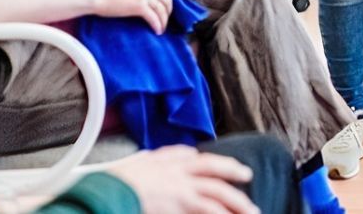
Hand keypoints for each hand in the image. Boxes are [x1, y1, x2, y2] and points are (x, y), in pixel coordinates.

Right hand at [92, 0, 172, 33]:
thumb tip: (151, 1)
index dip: (165, 2)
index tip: (162, 11)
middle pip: (166, 0)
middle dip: (167, 12)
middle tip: (163, 21)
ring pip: (162, 11)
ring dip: (163, 22)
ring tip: (160, 29)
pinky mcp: (140, 6)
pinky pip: (155, 19)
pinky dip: (157, 26)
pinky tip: (156, 31)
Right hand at [109, 146, 257, 213]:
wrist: (110, 191)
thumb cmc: (114, 183)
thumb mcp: (130, 167)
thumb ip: (145, 164)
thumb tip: (148, 163)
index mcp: (161, 159)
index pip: (187, 154)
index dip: (202, 160)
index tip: (214, 164)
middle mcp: (175, 170)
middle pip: (210, 166)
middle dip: (230, 169)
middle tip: (247, 174)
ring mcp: (181, 186)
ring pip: (218, 191)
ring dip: (237, 201)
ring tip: (252, 211)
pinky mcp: (182, 202)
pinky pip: (210, 208)